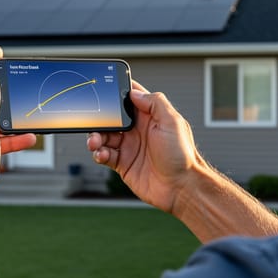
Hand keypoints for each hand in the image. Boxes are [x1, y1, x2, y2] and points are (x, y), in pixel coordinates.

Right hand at [87, 82, 205, 212]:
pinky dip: (99, 153)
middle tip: (94, 122)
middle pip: (112, 118)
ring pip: (104, 136)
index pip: (131, 98)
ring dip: (96, 137)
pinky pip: (104, 155)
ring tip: (95, 142)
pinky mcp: (123, 164)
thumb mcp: (172, 122)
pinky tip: (102, 155)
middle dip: (100, 118)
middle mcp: (138, 130)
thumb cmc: (182, 156)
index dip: (118, 92)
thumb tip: (134, 92)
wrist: (181, 188)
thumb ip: (155, 103)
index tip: (103, 89)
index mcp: (150, 117)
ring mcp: (130, 147)